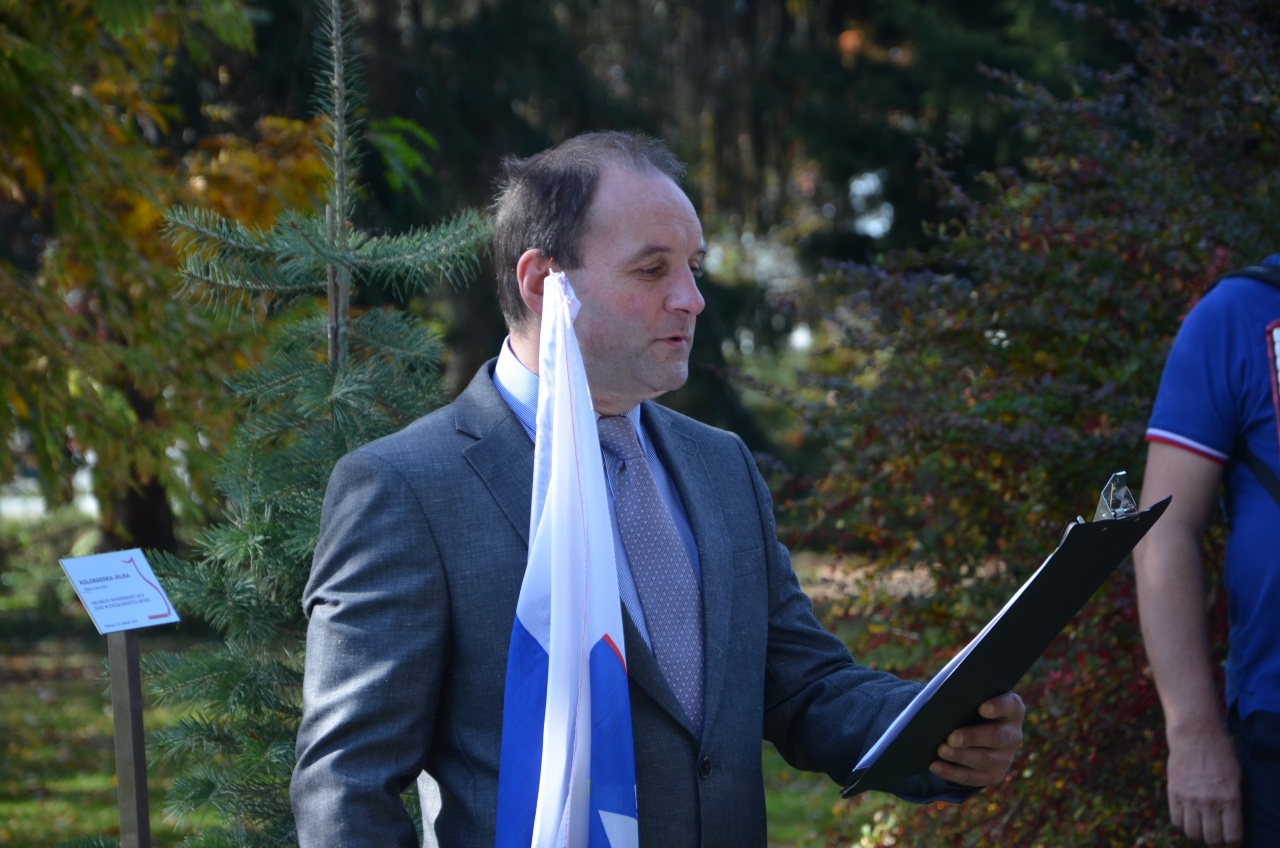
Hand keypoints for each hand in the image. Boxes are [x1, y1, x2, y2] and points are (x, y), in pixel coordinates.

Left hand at [929, 691, 1024, 786]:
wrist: (978, 734)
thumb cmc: (972, 708)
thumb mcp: (973, 700)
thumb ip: (965, 698)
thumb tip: (941, 703)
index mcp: (1012, 710)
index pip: (1010, 705)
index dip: (998, 706)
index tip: (982, 708)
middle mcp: (1012, 735)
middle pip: (995, 736)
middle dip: (972, 737)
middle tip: (952, 737)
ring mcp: (1005, 758)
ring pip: (982, 759)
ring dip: (960, 756)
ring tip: (941, 750)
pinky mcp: (993, 775)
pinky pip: (971, 776)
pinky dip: (951, 772)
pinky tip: (935, 766)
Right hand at [1166, 726, 1241, 845]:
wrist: (1195, 734)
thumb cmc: (1220, 753)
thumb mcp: (1235, 777)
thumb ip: (1232, 801)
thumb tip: (1229, 821)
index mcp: (1230, 798)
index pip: (1232, 836)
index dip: (1232, 843)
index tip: (1230, 841)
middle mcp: (1210, 802)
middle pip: (1211, 838)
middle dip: (1215, 841)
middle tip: (1215, 835)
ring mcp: (1190, 798)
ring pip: (1193, 833)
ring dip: (1198, 834)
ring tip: (1201, 828)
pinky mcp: (1174, 792)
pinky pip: (1176, 820)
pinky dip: (1182, 825)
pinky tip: (1187, 819)